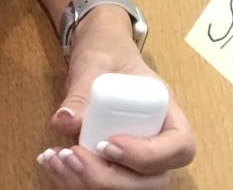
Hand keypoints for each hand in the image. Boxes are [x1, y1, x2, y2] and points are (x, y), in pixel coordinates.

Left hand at [37, 9, 195, 187]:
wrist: (99, 58)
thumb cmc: (109, 55)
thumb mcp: (97, 63)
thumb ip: (82, 91)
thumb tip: (66, 120)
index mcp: (168, 114)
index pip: (179, 147)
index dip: (147, 155)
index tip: (109, 143)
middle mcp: (159, 146)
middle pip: (153, 181)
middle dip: (111, 178)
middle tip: (74, 155)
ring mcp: (138, 163)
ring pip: (128, 189)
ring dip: (90, 184)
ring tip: (57, 159)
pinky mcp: (114, 169)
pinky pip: (103, 187)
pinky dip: (75, 182)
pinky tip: (53, 162)